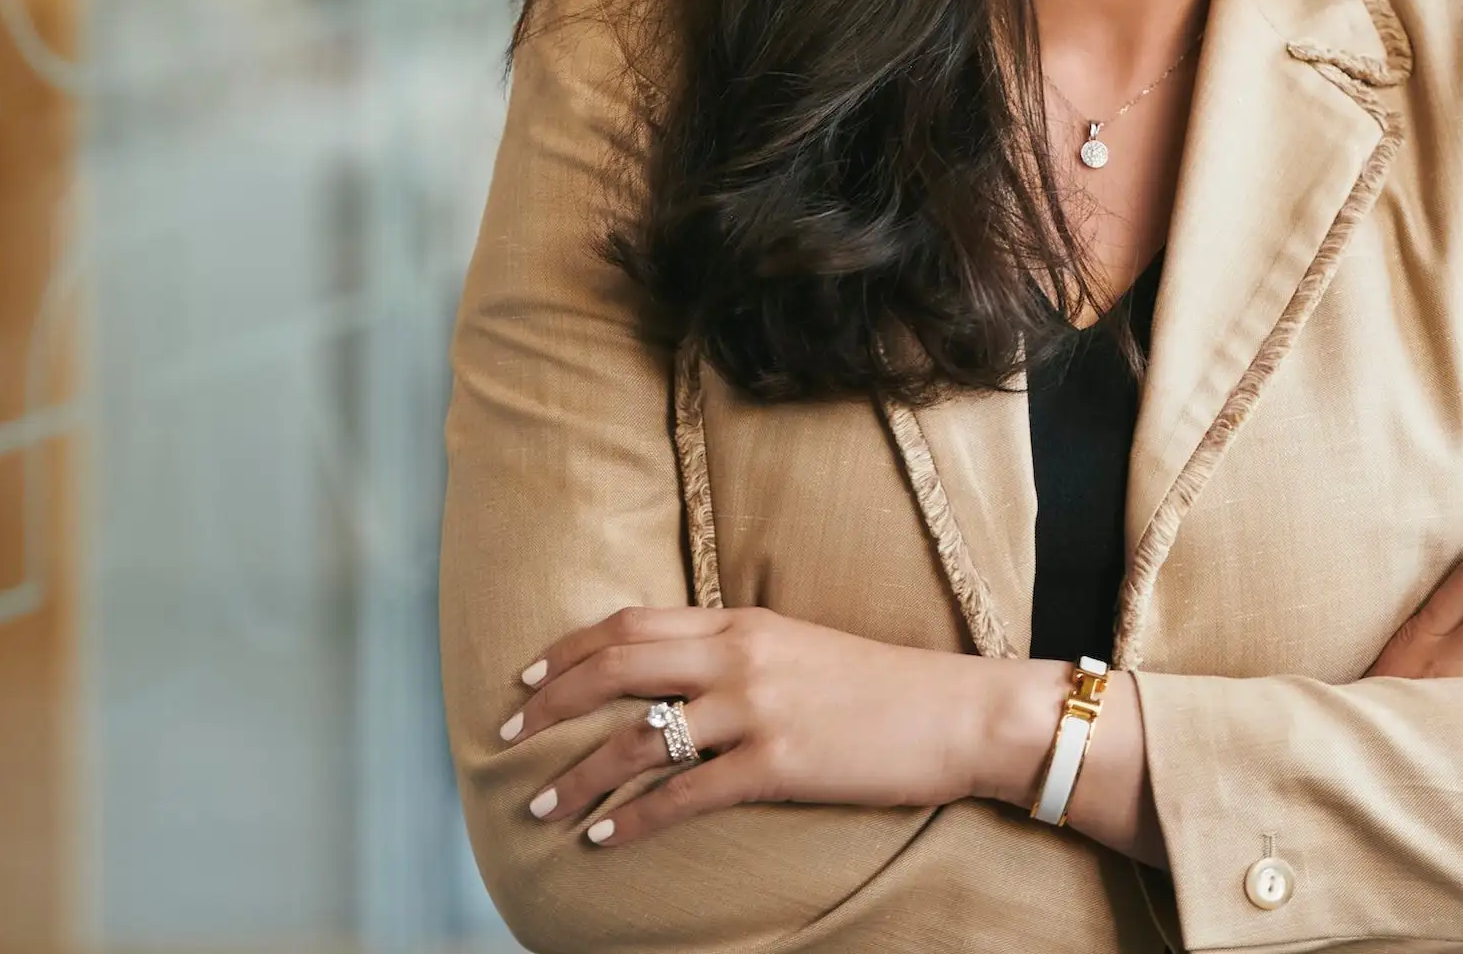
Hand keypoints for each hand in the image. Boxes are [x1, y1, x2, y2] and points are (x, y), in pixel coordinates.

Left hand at [501, 606, 1043, 846]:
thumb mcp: (802, 648)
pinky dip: (634, 822)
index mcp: (744, 620)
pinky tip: (604, 842)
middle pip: (617, 667)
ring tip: (541, 807)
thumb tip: (679, 674)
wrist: (958, 712)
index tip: (524, 677)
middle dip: (548, 703)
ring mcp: (759, 708)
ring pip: (638, 738)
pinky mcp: (779, 763)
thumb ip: (740, 652)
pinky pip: (685, 795)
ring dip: (578, 776)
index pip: (633, 622)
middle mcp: (741, 655)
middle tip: (504, 736)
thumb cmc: (885, 687)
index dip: (567, 649)